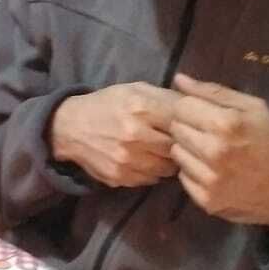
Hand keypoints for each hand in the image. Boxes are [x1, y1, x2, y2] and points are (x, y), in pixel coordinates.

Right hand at [48, 82, 182, 187]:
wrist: (70, 127)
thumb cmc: (108, 104)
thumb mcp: (136, 90)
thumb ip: (166, 97)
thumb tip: (198, 106)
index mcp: (141, 107)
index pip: (183, 120)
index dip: (191, 124)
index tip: (192, 125)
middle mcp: (135, 135)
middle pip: (178, 147)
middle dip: (182, 145)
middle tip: (179, 141)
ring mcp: (127, 159)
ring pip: (168, 168)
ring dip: (169, 161)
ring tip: (162, 151)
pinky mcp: (120, 177)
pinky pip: (152, 179)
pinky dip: (154, 171)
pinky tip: (147, 160)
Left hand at [167, 73, 268, 230]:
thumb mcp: (253, 108)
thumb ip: (214, 91)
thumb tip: (178, 79)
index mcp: (226, 124)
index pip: (181, 107)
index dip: (191, 107)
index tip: (203, 113)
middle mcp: (214, 152)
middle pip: (175, 129)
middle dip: (188, 127)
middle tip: (209, 133)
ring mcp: (209, 179)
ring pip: (175, 153)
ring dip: (189, 149)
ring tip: (211, 151)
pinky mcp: (206, 200)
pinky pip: (182, 176)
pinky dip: (193, 171)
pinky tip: (213, 170)